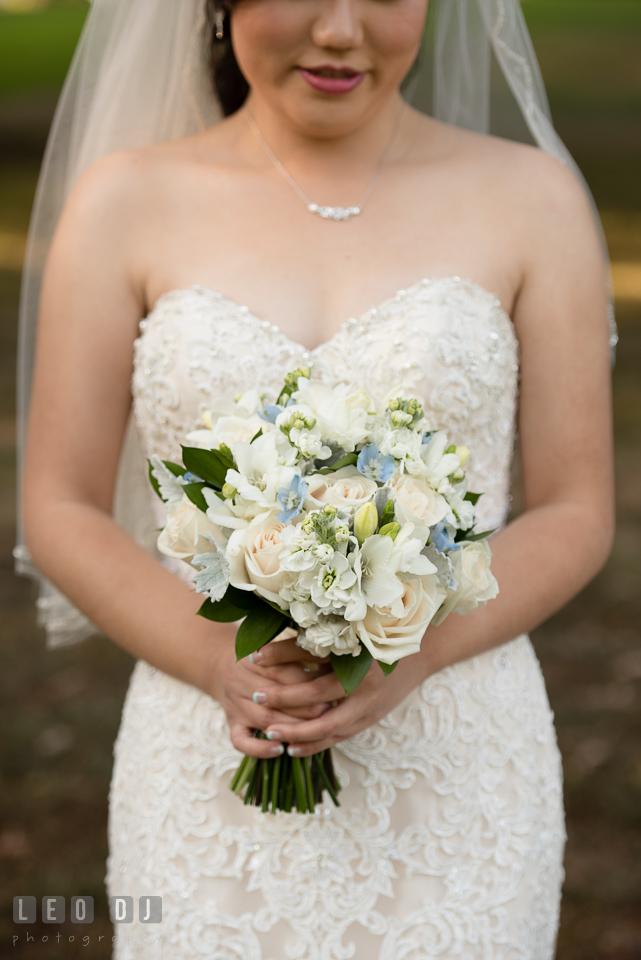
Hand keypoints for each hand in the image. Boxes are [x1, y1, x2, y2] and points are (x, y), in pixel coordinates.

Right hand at [208, 626, 333, 758]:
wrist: (219, 665)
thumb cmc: (261, 658)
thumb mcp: (276, 650)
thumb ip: (297, 657)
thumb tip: (331, 668)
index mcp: (254, 660)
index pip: (284, 672)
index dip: (309, 683)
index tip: (332, 690)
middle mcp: (240, 681)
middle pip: (276, 698)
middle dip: (305, 708)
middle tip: (329, 713)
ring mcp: (234, 705)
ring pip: (264, 720)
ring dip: (291, 728)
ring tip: (314, 731)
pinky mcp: (231, 724)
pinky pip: (241, 742)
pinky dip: (259, 749)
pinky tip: (279, 750)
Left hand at [253, 642, 426, 756]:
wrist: (423, 652)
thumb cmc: (379, 636)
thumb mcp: (350, 631)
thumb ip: (318, 637)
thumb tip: (275, 638)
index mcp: (356, 648)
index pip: (310, 652)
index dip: (280, 653)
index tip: (254, 655)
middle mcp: (365, 677)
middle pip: (317, 693)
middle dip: (283, 697)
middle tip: (256, 695)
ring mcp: (370, 702)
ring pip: (328, 724)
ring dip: (296, 730)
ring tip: (268, 731)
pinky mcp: (371, 718)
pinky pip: (339, 736)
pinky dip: (315, 744)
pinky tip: (292, 748)